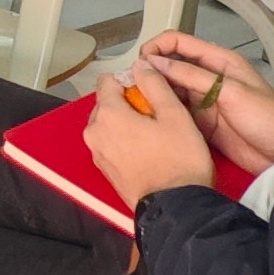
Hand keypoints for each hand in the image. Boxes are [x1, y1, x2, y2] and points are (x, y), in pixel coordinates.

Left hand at [84, 59, 218, 206]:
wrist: (176, 209)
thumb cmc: (179, 160)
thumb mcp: (175, 116)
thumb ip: (155, 85)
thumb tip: (140, 65)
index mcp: (108, 114)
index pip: (108, 81)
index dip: (130, 80)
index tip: (152, 91)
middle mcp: (94, 131)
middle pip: (107, 103)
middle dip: (129, 103)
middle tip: (158, 115)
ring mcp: (97, 153)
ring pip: (108, 125)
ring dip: (127, 124)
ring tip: (156, 135)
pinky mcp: (105, 170)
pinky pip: (111, 145)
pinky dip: (125, 142)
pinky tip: (148, 152)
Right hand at [140, 32, 273, 172]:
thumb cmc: (270, 120)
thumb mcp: (232, 93)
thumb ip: (193, 76)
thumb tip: (155, 62)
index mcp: (219, 62)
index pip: (180, 42)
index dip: (158, 46)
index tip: (141, 61)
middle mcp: (208, 77)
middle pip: (170, 63)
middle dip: (150, 68)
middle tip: (132, 81)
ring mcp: (203, 99)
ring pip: (169, 86)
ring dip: (153, 89)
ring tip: (135, 97)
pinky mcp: (200, 120)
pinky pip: (174, 108)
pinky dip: (161, 108)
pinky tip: (149, 112)